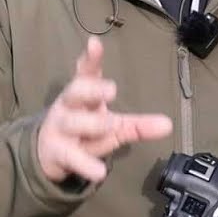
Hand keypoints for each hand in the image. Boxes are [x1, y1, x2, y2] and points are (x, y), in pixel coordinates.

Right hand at [37, 36, 173, 184]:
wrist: (49, 154)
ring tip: (108, 125)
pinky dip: (85, 164)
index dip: (91, 59)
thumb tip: (168, 125)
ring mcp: (60, 129)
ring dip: (91, 124)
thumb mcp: (115, 127)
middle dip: (92, 90)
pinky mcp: (57, 152)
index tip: (95, 44)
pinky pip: (71, 157)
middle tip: (111, 89)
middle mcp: (69, 108)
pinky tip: (99, 172)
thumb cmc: (86, 132)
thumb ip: (139, 125)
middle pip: (75, 92)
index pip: (85, 73)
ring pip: (73, 122)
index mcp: (83, 95)